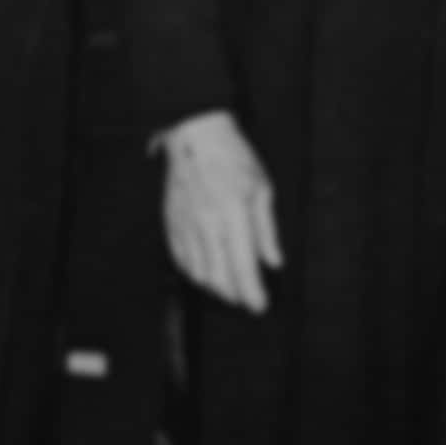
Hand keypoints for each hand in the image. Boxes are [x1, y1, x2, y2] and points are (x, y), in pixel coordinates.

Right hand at [159, 110, 280, 315]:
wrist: (195, 138)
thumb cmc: (233, 160)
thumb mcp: (262, 189)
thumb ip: (267, 231)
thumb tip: (274, 263)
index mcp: (234, 214)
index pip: (243, 266)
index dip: (252, 293)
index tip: (260, 307)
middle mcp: (207, 224)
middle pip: (219, 278)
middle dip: (235, 296)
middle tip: (249, 300)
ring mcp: (186, 226)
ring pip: (198, 274)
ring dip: (216, 289)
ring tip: (231, 290)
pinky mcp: (171, 224)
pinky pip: (182, 261)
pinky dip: (195, 274)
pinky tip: (207, 274)